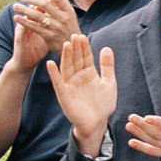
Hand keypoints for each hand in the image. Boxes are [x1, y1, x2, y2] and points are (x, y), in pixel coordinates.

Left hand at [13, 0, 79, 70]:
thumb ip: (62, 1)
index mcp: (69, 11)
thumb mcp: (70, 15)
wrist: (73, 49)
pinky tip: (16, 18)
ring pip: (37, 15)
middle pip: (45, 4)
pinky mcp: (49, 37)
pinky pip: (34, 27)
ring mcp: (56, 28)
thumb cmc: (70, 29)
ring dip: (24, 9)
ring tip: (15, 6)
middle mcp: (63, 18)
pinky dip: (24, 21)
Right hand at [49, 32, 116, 149]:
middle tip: (74, 35)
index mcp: (88, 73)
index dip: (84, 47)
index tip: (82, 36)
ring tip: (66, 45)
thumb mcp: (109, 83)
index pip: (85, 57)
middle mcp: (78, 77)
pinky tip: (50, 63)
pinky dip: (54, 74)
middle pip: (75, 60)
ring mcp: (70, 85)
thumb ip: (107, 66)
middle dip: (75, 48)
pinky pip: (58, 83)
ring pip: (67, 68)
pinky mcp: (64, 95)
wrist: (97, 124)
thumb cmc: (103, 105)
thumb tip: (107, 48)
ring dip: (66, 57)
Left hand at [126, 67, 160, 160]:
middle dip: (144, 126)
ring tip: (129, 126)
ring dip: (141, 135)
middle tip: (131, 118)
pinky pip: (155, 152)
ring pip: (155, 142)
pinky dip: (143, 148)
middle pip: (159, 134)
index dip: (158, 122)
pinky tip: (132, 142)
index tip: (146, 117)